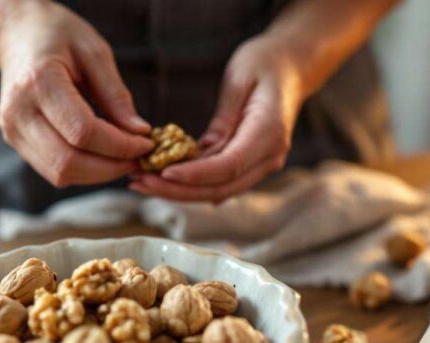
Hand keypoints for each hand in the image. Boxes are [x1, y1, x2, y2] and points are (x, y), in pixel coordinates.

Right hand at [0, 1, 152, 186]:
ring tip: (123, 157)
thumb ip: (116, 95)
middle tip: (138, 158)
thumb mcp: (95, 53)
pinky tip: (102, 155)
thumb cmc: (59, 36)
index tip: (146, 143)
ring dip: (99, 174)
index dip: (120, 146)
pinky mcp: (15, 141)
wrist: (17, 35)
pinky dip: (84, 170)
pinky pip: (53, 170)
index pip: (83, 132)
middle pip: (69, 162)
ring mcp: (12, 130)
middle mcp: (18, 112)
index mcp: (38, 81)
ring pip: (61, 174)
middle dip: (111, 167)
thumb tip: (140, 133)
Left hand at [129, 35, 304, 201]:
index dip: (195, 175)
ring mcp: (263, 164)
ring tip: (142, 181)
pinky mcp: (251, 165)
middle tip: (139, 182)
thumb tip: (202, 152)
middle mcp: (270, 156)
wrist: (290, 66)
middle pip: (221, 187)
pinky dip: (192, 183)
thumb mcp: (238, 80)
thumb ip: (223, 119)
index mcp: (269, 132)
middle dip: (178, 190)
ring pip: (219, 191)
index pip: (229, 165)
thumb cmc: (264, 64)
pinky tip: (161, 180)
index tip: (163, 174)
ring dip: (180, 191)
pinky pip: (220, 182)